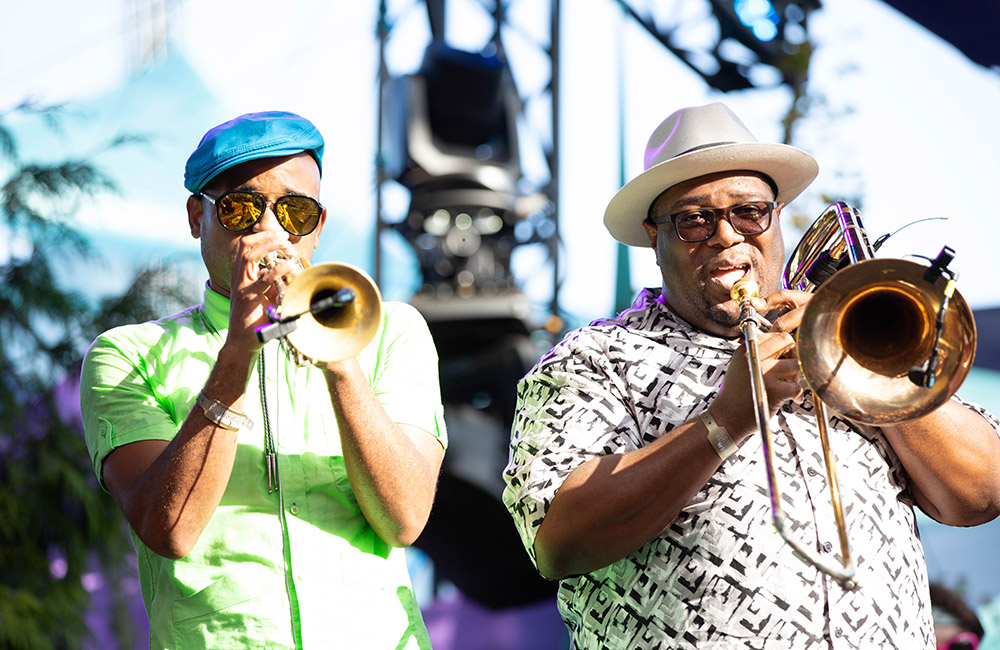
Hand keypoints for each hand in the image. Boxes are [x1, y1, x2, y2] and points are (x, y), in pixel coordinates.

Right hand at [225, 232, 298, 354]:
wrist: (244, 342)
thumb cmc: (256, 319)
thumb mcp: (267, 295)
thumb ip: (276, 283)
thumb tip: (294, 270)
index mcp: (242, 275)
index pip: (246, 246)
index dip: (262, 236)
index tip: (280, 234)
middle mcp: (239, 277)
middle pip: (246, 246)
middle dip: (266, 236)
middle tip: (284, 235)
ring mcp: (242, 287)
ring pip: (249, 257)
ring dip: (269, 246)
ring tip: (285, 244)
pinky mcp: (248, 298)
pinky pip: (263, 280)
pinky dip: (277, 270)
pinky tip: (288, 266)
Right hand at [712, 289, 811, 438]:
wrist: (727, 417)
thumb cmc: (736, 392)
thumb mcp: (739, 363)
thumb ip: (758, 349)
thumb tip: (785, 339)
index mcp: (745, 347)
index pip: (777, 334)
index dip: (783, 346)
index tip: (781, 356)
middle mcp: (754, 356)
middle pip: (788, 342)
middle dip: (791, 355)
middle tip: (786, 368)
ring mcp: (765, 373)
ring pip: (795, 365)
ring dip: (793, 376)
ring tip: (782, 384)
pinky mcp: (775, 391)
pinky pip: (796, 386)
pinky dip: (794, 394)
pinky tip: (784, 397)